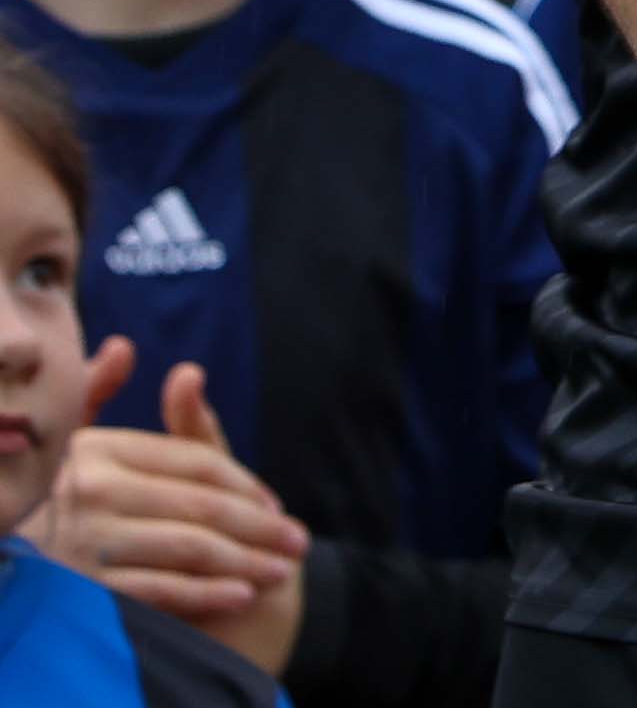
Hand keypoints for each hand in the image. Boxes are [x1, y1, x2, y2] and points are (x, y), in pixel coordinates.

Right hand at [35, 357, 305, 671]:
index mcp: (98, 451)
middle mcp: (88, 491)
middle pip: (201, 505)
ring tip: (280, 570)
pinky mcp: (88, 588)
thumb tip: (147, 356)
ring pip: (189, 547)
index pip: (196, 463)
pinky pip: (161, 589)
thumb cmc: (83, 508)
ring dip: (245, 561)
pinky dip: (207, 593)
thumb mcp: (104, 454)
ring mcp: (86, 541)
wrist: (25, 582)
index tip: (276, 506)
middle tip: (296, 542)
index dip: (245, 484)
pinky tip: (241, 594)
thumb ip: (133, 408)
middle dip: (259, 526)